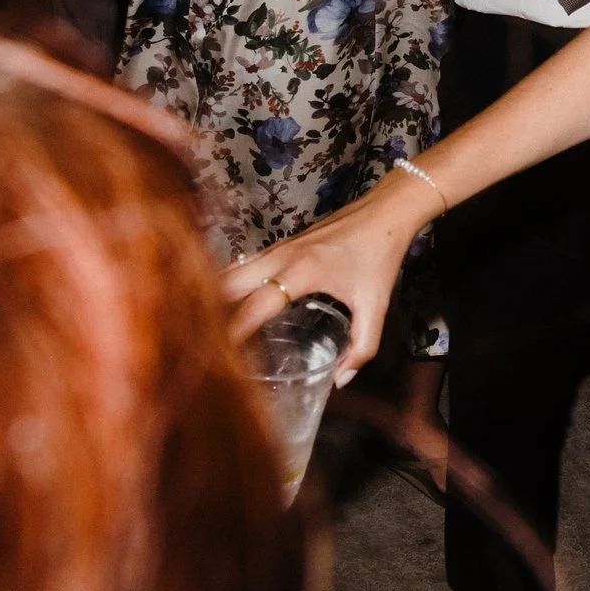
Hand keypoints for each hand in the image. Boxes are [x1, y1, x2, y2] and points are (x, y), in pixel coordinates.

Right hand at [219, 182, 428, 373]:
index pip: (254, 306)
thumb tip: (341, 379)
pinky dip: (227, 286)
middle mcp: (279, 257)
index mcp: (301, 272)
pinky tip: (224, 307)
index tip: (220, 362)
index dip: (233, 334)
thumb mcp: (376, 305)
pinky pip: (241, 266)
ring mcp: (276, 248)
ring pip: (229, 273)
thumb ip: (362, 346)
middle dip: (210, 316)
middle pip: (227, 285)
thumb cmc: (380, 256)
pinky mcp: (278, 245)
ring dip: (214, 299)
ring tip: (206, 333)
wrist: (386, 211)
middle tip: (203, 350)